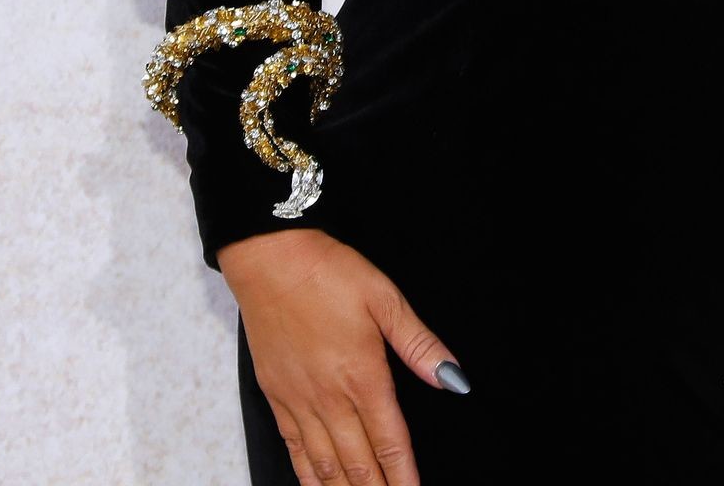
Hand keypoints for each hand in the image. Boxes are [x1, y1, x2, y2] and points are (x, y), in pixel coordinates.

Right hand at [218, 227, 469, 484]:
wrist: (271, 260)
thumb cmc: (329, 273)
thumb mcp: (385, 298)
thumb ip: (419, 343)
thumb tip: (452, 377)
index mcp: (363, 375)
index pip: (390, 442)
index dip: (404, 476)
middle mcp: (330, 397)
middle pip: (358, 463)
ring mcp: (300, 401)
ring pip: (325, 465)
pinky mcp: (276, 397)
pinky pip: (294, 450)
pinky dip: (308, 476)